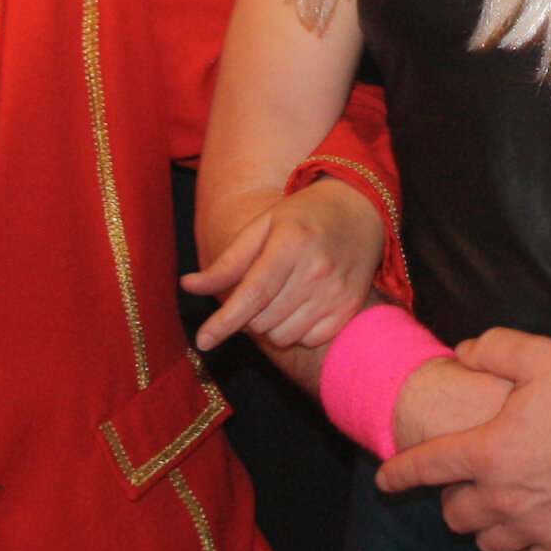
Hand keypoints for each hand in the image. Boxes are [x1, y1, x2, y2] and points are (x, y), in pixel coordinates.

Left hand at [184, 179, 385, 350]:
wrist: (362, 209)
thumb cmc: (303, 216)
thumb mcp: (263, 226)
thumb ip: (228, 262)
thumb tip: (188, 286)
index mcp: (291, 244)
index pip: (252, 294)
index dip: (224, 321)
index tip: (203, 341)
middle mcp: (317, 270)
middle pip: (263, 320)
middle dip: (247, 316)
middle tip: (254, 294)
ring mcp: (336, 291)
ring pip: (283, 335)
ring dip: (270, 326)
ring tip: (278, 298)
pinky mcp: (349, 307)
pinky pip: (309, 340)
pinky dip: (296, 331)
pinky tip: (300, 306)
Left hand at [377, 327, 550, 550]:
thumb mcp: (538, 354)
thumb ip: (492, 349)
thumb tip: (462, 351)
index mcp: (487, 450)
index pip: (426, 466)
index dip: (400, 474)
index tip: (385, 482)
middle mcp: (502, 495)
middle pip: (455, 514)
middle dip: (454, 501)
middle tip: (467, 487)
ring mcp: (534, 525)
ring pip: (488, 545)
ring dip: (487, 530)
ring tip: (499, 513)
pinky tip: (532, 541)